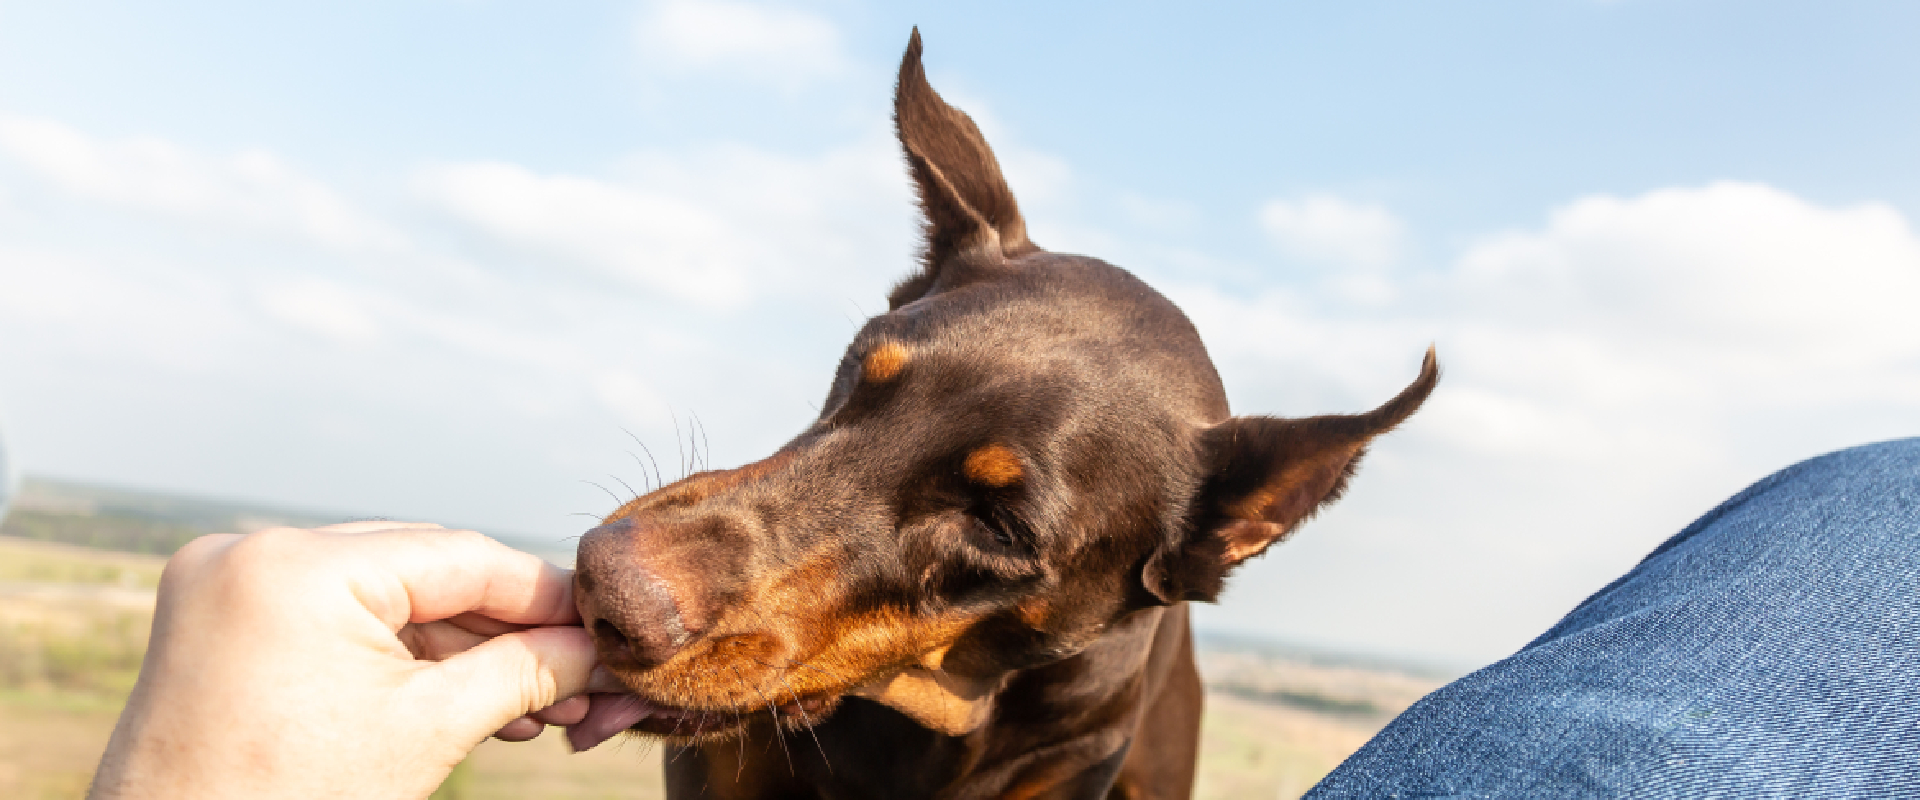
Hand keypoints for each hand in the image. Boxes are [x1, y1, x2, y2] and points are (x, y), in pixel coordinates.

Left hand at [88, 522, 610, 798]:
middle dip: (504, 630)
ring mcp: (229, 584)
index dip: (542, 594)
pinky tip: (464, 698)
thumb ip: (524, 673)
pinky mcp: (221, 621)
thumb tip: (598, 650)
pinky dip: (397, 658)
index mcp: (297, 567)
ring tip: (532, 706)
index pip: (459, 556)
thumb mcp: (428, 731)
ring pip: (382, 598)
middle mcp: (253, 554)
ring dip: (457, 650)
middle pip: (423, 572)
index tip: (602, 625)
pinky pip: (334, 620)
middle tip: (576, 673)